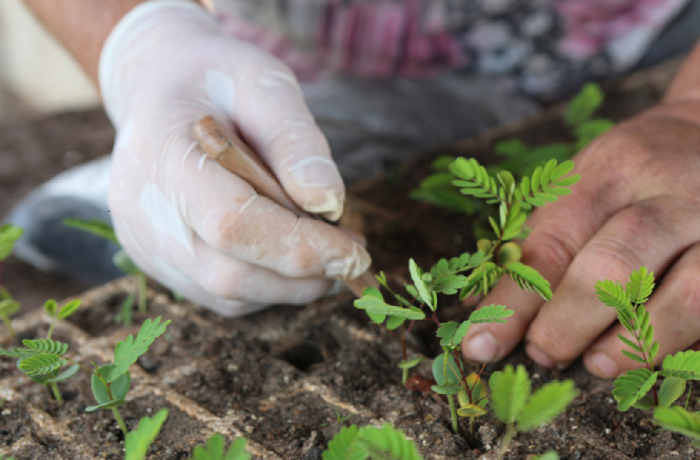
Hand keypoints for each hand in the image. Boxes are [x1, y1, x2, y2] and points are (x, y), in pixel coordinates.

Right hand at [100, 1, 369, 314]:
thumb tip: (330, 204)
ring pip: (229, 294)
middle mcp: (142, 215)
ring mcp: (146, 246)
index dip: (300, 246)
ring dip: (291, 284)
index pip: (232, 224)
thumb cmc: (214, 81)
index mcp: (163, 158)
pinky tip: (288, 252)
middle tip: (353, 252)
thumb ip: (295, 139)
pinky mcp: (157, 264)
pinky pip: (221, 295)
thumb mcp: (262, 83)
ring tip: (326, 248)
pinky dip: (268, 284)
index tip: (356, 251)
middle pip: (230, 273)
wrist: (157, 90)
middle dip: (304, 272)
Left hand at [462, 99, 699, 377]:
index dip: (513, 303)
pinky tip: (654, 355)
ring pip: (689, 296)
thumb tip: (481, 316)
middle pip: (617, 267)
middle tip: (544, 351)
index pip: (553, 246)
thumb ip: (537, 246)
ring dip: (634, 344)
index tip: (480, 345)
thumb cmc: (629, 174)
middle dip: (570, 322)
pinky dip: (684, 344)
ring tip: (598, 362)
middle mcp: (674, 195)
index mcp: (612, 173)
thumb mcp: (578, 187)